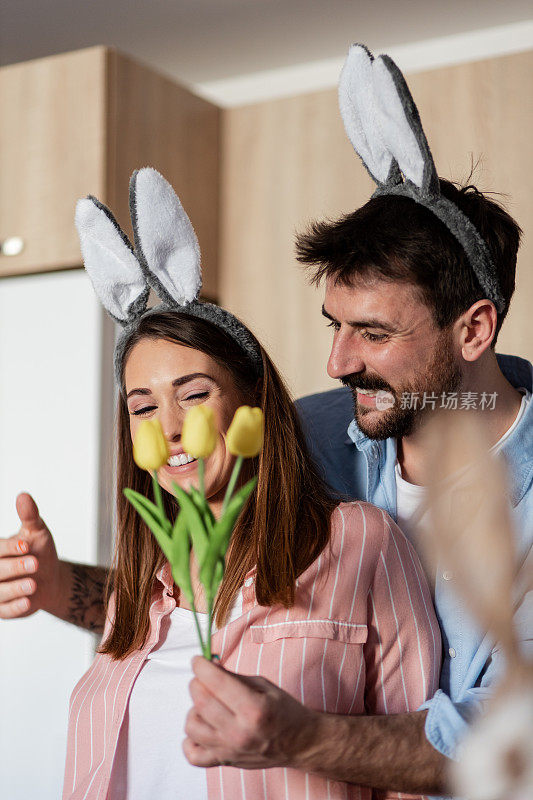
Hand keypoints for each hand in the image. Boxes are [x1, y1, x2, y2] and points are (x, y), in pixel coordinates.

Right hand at [0, 493, 62, 618]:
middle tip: (35, 564)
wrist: (51, 578)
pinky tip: (28, 602)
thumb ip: (29, 516)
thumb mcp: (37, 532)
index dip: (10, 548)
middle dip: (15, 567)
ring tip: (33, 585)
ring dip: (14, 589)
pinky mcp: (2, 609)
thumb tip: (23, 496)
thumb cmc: (39, 552)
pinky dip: (15, 607)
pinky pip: (4, 611)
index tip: (26, 545)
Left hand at [183, 656, 319, 768]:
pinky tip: (203, 727)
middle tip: (203, 678)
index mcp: (253, 709)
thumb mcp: (264, 685)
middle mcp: (239, 732)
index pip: (216, 682)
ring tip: (207, 704)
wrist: (300, 743)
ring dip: (194, 709)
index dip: (201, 667)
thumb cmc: (283, 710)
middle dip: (197, 682)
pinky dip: (190, 740)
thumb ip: (234, 676)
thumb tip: (209, 665)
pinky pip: (192, 755)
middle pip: (200, 702)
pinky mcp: (224, 762)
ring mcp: (230, 750)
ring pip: (192, 726)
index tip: (198, 660)